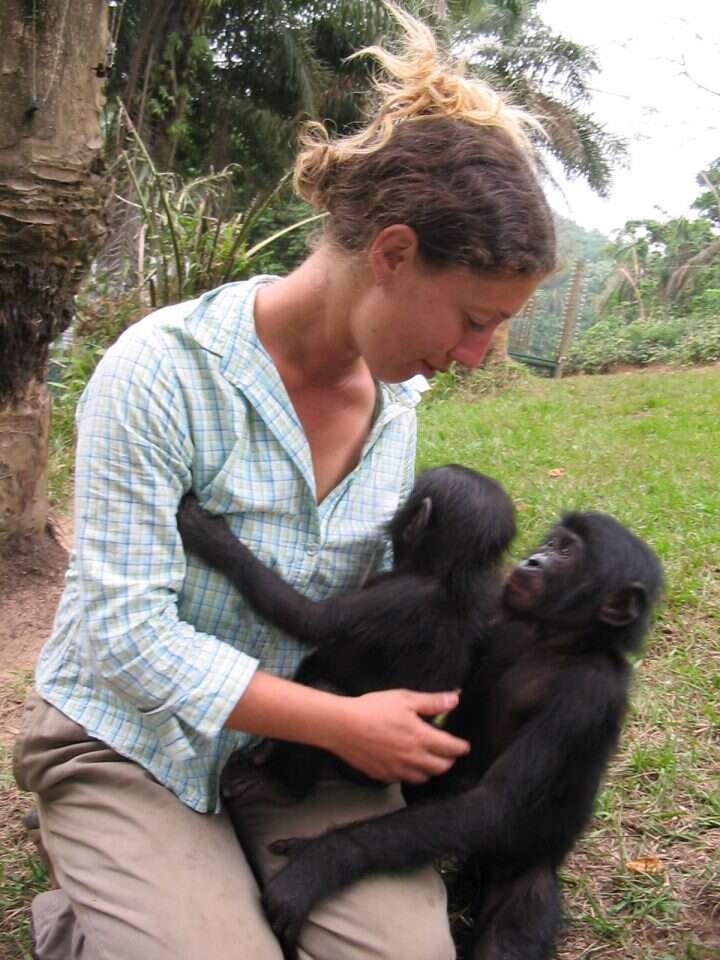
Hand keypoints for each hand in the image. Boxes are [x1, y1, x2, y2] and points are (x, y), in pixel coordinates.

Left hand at [262, 837, 320, 959]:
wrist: (331, 855)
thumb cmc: (314, 851)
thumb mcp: (293, 847)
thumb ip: (281, 848)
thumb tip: (270, 846)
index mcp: (271, 884)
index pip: (263, 907)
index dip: (270, 913)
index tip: (276, 920)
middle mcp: (274, 896)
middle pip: (268, 920)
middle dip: (274, 926)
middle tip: (277, 936)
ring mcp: (286, 905)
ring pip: (277, 929)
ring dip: (282, 935)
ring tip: (283, 945)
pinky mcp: (299, 912)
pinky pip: (291, 933)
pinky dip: (290, 942)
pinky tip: (291, 950)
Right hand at [323, 689, 468, 783]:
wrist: (342, 726)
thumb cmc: (373, 709)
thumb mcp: (404, 699)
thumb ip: (432, 702)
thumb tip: (454, 700)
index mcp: (421, 738)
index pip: (450, 748)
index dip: (460, 748)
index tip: (465, 747)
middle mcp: (412, 759)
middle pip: (440, 768)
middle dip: (449, 761)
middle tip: (449, 754)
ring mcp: (397, 770)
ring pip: (423, 778)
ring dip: (430, 770)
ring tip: (430, 761)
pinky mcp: (382, 776)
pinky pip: (403, 780)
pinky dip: (410, 774)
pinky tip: (406, 765)